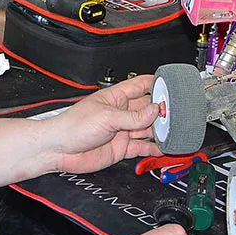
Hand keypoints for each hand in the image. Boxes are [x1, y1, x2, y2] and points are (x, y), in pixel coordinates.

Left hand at [41, 75, 163, 174]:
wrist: (59, 150)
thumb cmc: (73, 126)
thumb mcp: (107, 117)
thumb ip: (133, 117)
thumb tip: (155, 111)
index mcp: (116, 97)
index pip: (141, 85)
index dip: (157, 85)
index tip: (172, 87)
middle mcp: (121, 113)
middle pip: (148, 109)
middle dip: (162, 111)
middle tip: (176, 114)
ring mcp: (122, 131)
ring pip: (147, 129)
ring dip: (160, 130)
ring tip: (173, 131)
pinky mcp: (121, 148)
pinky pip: (142, 147)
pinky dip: (153, 148)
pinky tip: (162, 147)